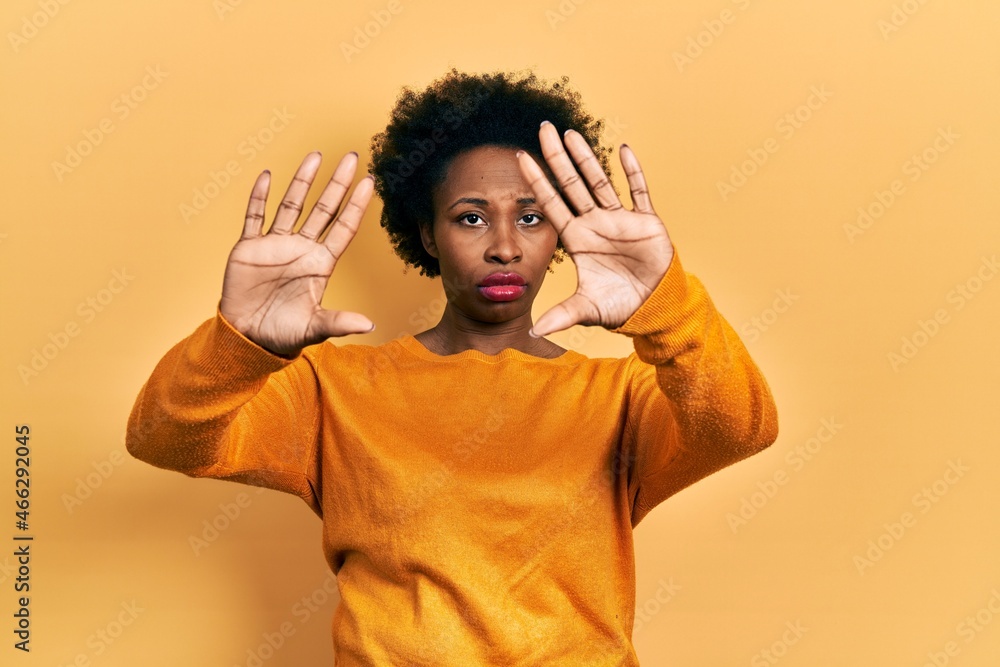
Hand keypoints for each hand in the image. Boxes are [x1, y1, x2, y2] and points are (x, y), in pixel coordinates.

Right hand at [219, 151, 375, 356]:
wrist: (247, 337)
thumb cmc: (283, 334)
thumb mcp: (314, 328)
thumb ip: (339, 322)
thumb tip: (369, 325)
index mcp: (320, 264)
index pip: (343, 227)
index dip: (356, 205)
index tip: (370, 183)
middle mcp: (302, 248)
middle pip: (323, 209)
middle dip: (337, 184)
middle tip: (352, 157)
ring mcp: (276, 245)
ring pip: (291, 205)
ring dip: (302, 181)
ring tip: (316, 156)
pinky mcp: (250, 247)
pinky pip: (255, 217)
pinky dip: (259, 197)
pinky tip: (268, 176)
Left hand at [516, 122, 673, 337]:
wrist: (654, 308)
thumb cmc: (620, 306)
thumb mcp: (586, 308)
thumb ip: (561, 315)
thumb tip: (534, 332)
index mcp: (578, 239)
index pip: (552, 204)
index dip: (537, 182)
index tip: (520, 159)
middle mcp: (595, 223)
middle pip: (572, 184)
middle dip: (556, 157)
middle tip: (542, 128)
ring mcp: (620, 219)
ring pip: (599, 181)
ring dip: (587, 157)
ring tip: (571, 132)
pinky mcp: (646, 221)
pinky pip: (638, 191)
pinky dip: (632, 171)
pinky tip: (623, 149)